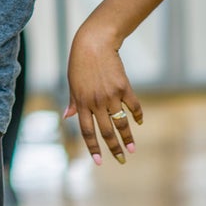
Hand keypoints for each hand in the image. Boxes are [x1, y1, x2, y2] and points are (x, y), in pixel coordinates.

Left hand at [65, 29, 140, 165]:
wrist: (94, 44)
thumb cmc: (79, 64)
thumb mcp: (72, 83)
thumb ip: (73, 102)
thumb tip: (67, 117)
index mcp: (81, 103)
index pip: (87, 131)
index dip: (93, 147)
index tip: (98, 161)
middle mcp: (96, 102)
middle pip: (106, 131)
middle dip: (114, 148)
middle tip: (121, 160)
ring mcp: (111, 95)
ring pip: (121, 122)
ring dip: (128, 138)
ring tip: (132, 149)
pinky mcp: (124, 87)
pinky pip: (133, 106)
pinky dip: (137, 115)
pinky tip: (138, 122)